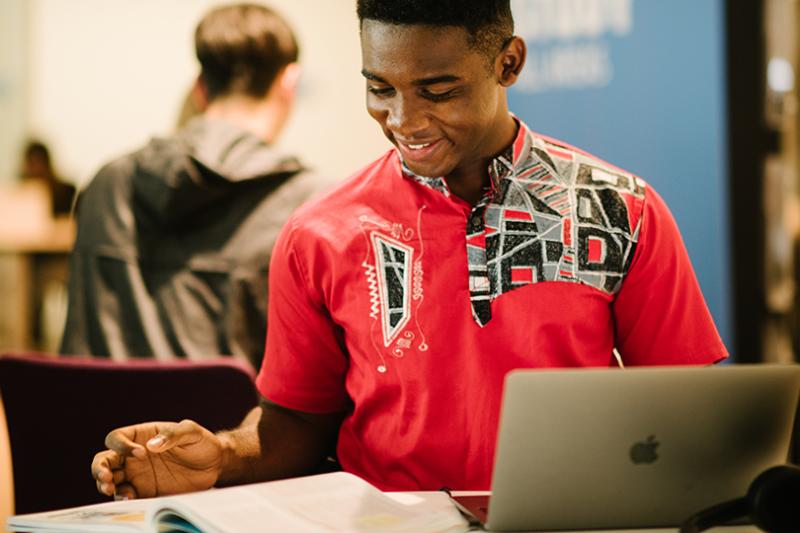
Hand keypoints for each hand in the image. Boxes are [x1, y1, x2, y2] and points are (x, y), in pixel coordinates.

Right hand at [91, 419, 223, 498]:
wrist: (215, 465)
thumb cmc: (201, 442)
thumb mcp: (191, 432)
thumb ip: (172, 435)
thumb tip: (151, 445)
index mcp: (141, 436)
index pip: (116, 438)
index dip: (121, 445)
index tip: (140, 453)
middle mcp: (134, 456)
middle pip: (104, 460)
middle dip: (100, 468)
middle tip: (106, 476)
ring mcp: (137, 475)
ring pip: (109, 480)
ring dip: (105, 484)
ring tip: (111, 489)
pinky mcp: (144, 492)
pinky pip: (125, 496)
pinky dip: (122, 498)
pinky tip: (129, 499)